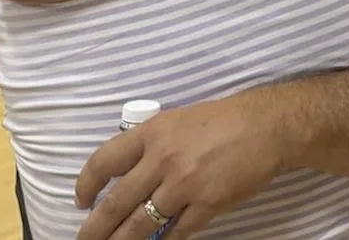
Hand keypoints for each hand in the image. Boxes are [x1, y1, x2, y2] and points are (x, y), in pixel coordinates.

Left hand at [75, 93, 288, 239]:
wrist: (268, 126)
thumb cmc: (224, 119)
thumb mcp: (179, 120)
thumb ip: (152, 144)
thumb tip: (129, 174)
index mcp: (153, 133)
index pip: (104, 162)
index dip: (85, 185)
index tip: (81, 201)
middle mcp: (162, 160)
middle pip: (116, 203)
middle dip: (94, 229)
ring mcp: (184, 185)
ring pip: (140, 225)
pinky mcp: (207, 204)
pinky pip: (176, 232)